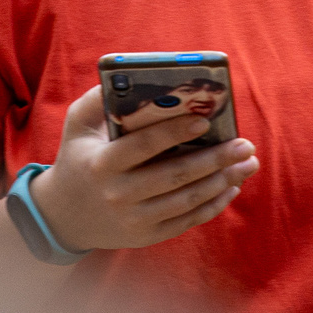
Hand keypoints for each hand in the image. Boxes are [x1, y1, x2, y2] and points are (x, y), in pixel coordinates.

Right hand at [28, 87, 257, 253]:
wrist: (65, 216)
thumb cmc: (78, 159)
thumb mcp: (76, 126)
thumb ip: (97, 100)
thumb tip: (127, 75)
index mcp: (102, 164)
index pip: (143, 146)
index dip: (174, 132)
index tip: (204, 120)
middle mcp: (119, 194)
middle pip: (175, 175)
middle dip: (215, 159)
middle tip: (244, 144)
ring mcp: (134, 219)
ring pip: (187, 199)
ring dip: (222, 181)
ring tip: (247, 163)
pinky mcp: (147, 236)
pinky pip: (187, 220)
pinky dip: (213, 204)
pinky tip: (231, 186)